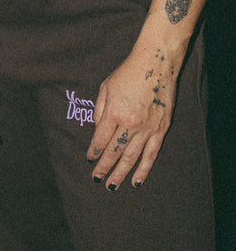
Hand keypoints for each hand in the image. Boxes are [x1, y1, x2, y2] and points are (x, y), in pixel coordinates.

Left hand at [87, 45, 179, 189]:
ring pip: (132, 157)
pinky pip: (151, 154)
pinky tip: (136, 181)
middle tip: (96, 180)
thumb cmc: (128, 73)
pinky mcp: (161, 129)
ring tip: (112, 187)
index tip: (89, 159)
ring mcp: (147, 128)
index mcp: (114, 112)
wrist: (156, 63)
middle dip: (104, 167)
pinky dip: (144, 169)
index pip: (100, 139)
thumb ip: (100, 110)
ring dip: (121, 173)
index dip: (93, 151)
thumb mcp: (106, 87)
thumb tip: (98, 131)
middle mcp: (130, 123)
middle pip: (114, 152)